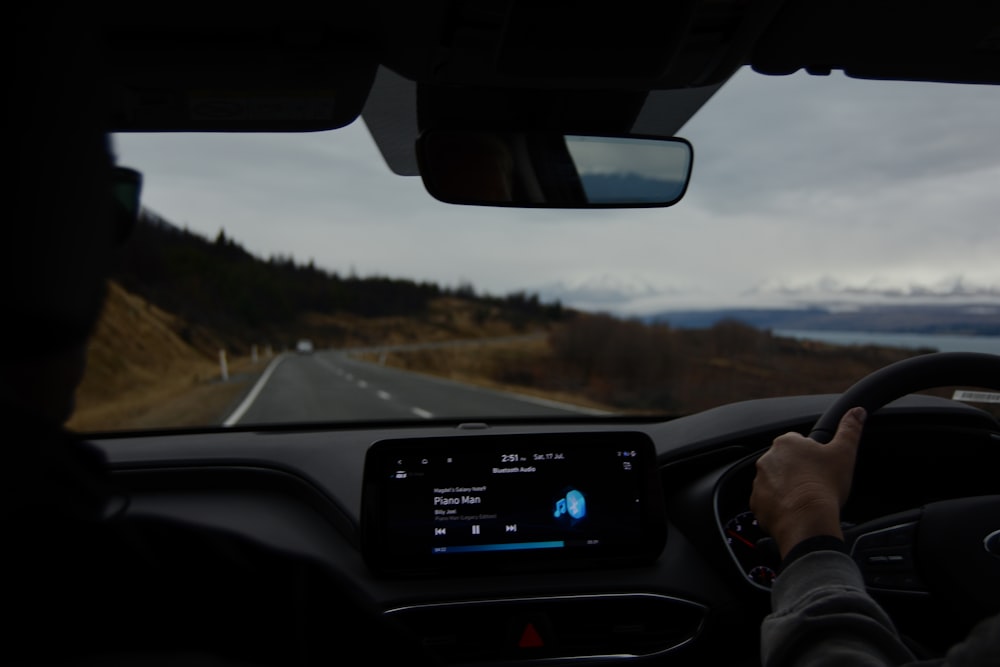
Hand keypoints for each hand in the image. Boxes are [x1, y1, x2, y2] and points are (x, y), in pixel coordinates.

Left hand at [750, 407, 865, 558]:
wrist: (808, 519)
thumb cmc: (825, 485)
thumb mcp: (844, 453)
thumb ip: (850, 429)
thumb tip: (857, 412)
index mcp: (786, 443)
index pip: (798, 444)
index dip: (812, 457)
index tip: (821, 469)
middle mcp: (767, 459)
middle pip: (785, 464)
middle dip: (798, 473)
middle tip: (815, 486)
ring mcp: (759, 481)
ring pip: (775, 483)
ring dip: (787, 489)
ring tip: (805, 501)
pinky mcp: (756, 503)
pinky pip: (767, 502)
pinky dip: (778, 507)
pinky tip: (794, 512)